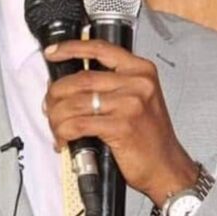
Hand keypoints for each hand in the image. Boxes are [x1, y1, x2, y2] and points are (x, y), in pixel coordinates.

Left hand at [43, 39, 198, 205]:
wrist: (167, 166)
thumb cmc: (150, 136)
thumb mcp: (138, 98)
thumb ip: (111, 84)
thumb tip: (69, 82)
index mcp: (141, 70)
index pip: (100, 49)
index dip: (71, 48)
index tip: (53, 51)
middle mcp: (137, 83)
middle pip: (81, 78)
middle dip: (56, 93)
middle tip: (49, 105)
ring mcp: (130, 104)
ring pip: (76, 102)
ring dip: (57, 116)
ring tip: (55, 126)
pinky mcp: (122, 126)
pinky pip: (79, 124)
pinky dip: (64, 132)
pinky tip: (64, 138)